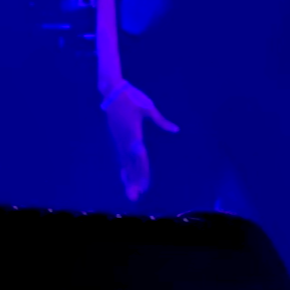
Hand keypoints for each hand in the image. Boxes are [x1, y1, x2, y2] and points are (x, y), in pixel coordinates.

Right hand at [102, 82, 177, 202]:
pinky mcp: (116, 138)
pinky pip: (121, 157)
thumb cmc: (133, 98)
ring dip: (128, 179)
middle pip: (130, 165)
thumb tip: (176, 130)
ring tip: (131, 194)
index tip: (146, 186)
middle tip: (135, 198)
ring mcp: (119, 140)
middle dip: (134, 182)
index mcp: (134, 134)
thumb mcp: (149, 109)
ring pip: (124, 163)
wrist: (113, 92)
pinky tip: (125, 178)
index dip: (143, 172)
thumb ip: (162, 121)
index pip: (140, 158)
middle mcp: (125, 141)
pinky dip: (124, 168)